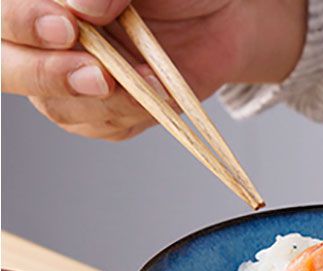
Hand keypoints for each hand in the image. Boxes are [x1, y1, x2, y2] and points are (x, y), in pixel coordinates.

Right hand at [1, 0, 305, 139]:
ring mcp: (63, 74)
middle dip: (49, 73)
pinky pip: (99, 126)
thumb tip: (84, 6)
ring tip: (153, 79)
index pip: (4, 13)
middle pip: (8, 65)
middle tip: (99, 75)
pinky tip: (158, 95)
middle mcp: (39, 32)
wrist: (220, 16)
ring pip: (58, 105)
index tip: (68, 27)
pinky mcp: (95, 110)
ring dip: (110, 100)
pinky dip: (132, 114)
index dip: (23, 22)